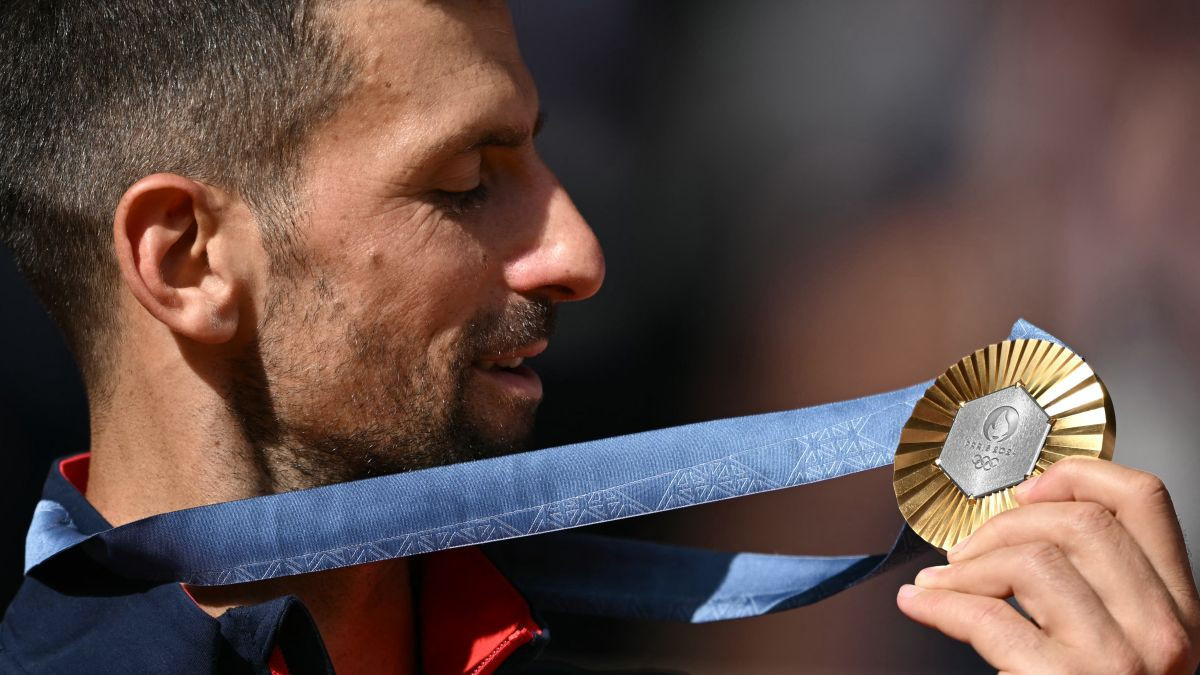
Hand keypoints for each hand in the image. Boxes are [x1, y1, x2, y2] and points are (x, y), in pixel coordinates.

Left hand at [896, 457, 1199, 673]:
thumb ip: (1103, 587)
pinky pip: (990, 618)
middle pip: (1079, 522)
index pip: (1145, 501)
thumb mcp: (1129, 641)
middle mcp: (1162, 631)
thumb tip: (1025, 522)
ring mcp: (1118, 661)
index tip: (1028, 490)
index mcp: (1179, 610)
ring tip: (942, 584)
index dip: (1078, 475)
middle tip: (968, 550)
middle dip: (1004, 523)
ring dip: (967, 566)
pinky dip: (940, 604)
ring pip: (1032, 561)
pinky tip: (923, 604)